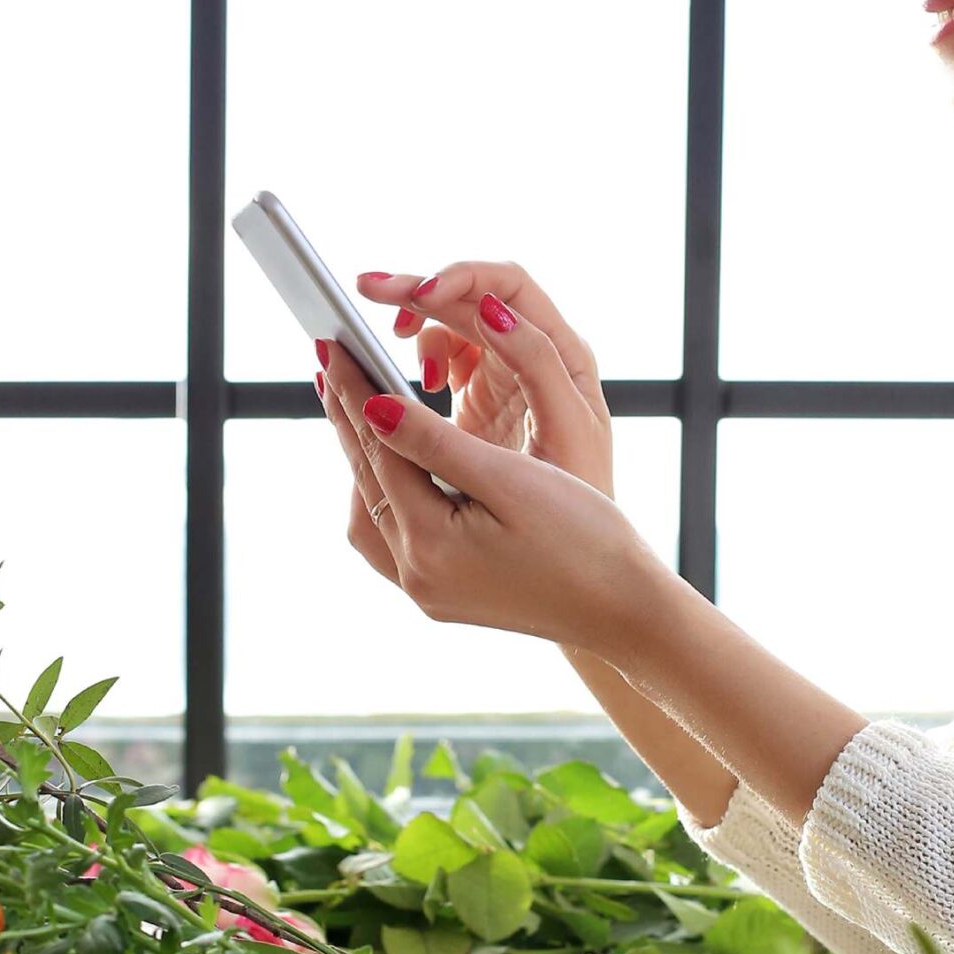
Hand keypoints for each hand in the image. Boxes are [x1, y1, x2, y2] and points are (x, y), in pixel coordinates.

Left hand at [317, 340, 661, 656]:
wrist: (625, 610)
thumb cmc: (585, 539)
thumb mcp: (512, 480)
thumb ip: (435, 444)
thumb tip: (372, 406)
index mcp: (430, 545)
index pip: (378, 450)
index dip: (355, 392)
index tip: (334, 344)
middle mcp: (417, 575)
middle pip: (366, 479)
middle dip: (347, 418)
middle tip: (329, 362)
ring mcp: (428, 591)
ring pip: (373, 511)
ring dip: (362, 459)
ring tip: (355, 408)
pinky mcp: (445, 595)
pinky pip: (395, 536)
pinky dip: (388, 493)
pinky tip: (397, 469)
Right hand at [356, 262, 614, 500]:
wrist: (580, 551)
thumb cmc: (588, 490)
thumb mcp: (566, 425)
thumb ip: (533, 364)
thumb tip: (488, 309)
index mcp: (564, 351)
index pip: (508, 284)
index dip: (462, 278)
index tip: (418, 294)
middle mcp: (536, 351)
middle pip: (471, 294)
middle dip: (418, 289)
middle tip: (365, 289)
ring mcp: (507, 372)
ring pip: (453, 322)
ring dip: (418, 322)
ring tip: (390, 343)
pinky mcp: (483, 395)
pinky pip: (446, 355)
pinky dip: (424, 358)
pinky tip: (424, 384)